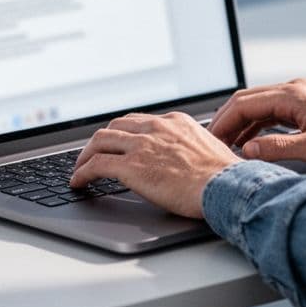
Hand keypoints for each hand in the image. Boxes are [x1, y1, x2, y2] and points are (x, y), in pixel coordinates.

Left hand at [70, 112, 240, 217]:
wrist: (227, 186)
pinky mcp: (131, 166)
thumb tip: (189, 160)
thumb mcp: (210, 149)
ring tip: (80, 167)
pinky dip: (82, 172)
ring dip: (85, 154)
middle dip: (100, 140)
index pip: (138, 121)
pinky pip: (96, 165)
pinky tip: (78, 182)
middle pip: (115, 126)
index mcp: (175, 122)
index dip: (123, 132)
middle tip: (93, 153)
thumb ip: (192, 148)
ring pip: (100, 141)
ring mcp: (141, 145)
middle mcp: (156, 128)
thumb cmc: (226, 176)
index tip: (117, 142)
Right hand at [209, 78, 305, 166]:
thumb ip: (278, 148)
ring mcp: (298, 95)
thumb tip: (247, 149)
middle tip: (213, 141)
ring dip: (241, 123)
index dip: (224, 122)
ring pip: (258, 105)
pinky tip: (251, 139)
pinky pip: (271, 110)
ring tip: (228, 144)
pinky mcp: (304, 104)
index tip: (212, 139)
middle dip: (227, 120)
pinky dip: (256, 124)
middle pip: (247, 100)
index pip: (245, 103)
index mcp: (292, 95)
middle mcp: (292, 90)